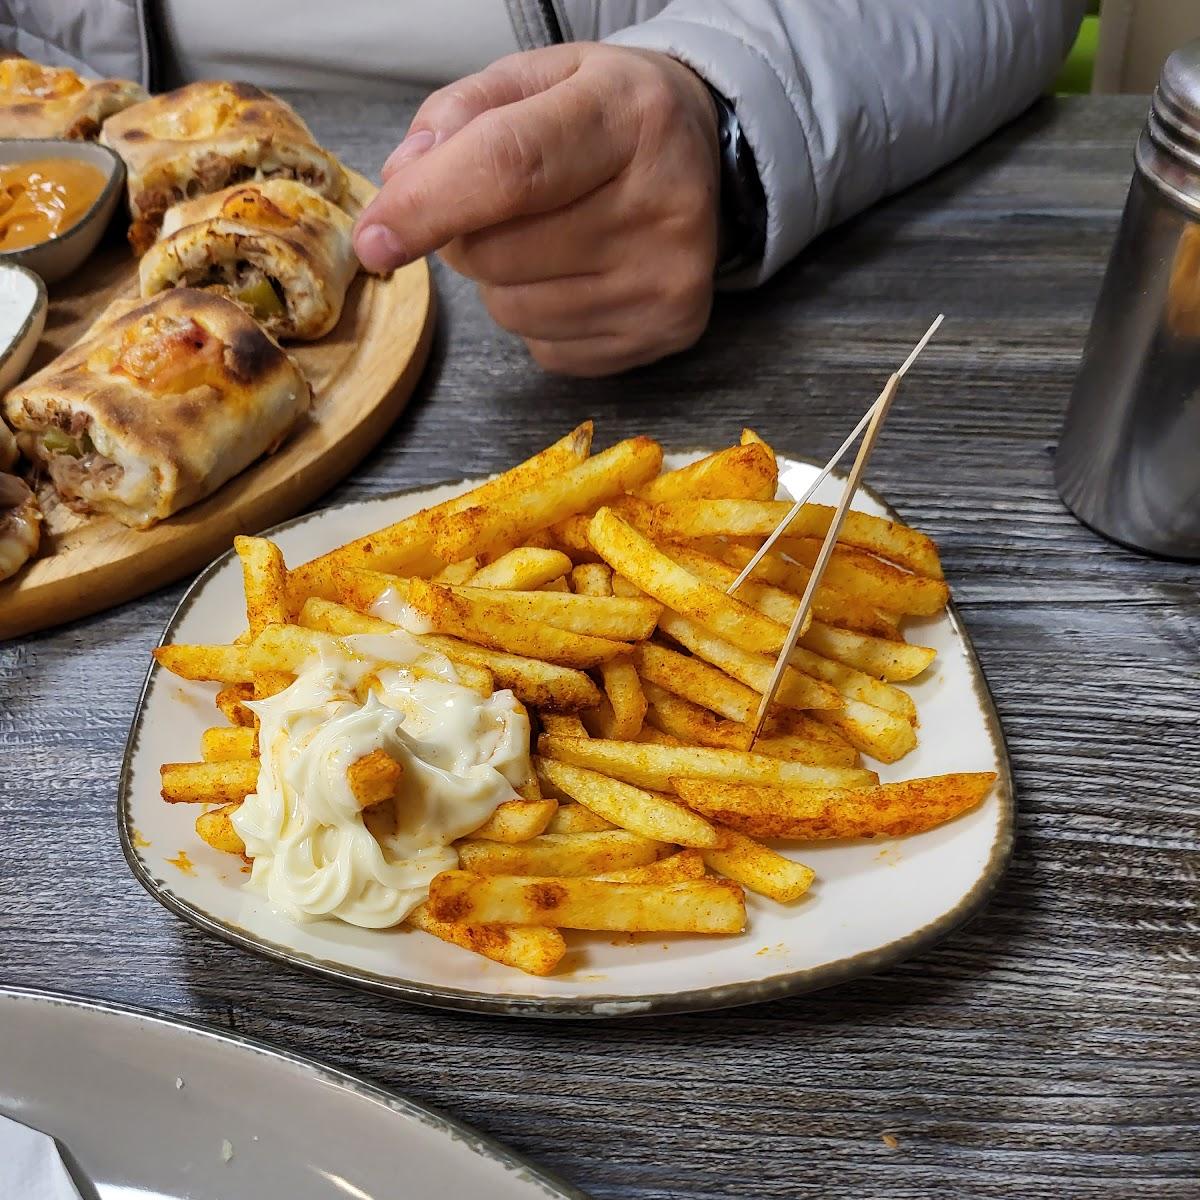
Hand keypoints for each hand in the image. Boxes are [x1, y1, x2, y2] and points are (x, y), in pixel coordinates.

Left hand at [354, 44, 719, 375]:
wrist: (705, 160)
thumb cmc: (609, 117)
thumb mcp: (540, 76)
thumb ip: (460, 114)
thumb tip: (402, 184)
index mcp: (629, 116)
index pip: (509, 170)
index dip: (427, 207)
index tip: (373, 238)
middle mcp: (663, 204)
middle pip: (497, 253)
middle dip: (463, 234)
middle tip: (501, 205)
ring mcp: (667, 280)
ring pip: (512, 311)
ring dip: (500, 279)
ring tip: (547, 236)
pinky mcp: (665, 333)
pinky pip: (545, 348)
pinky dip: (538, 315)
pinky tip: (575, 274)